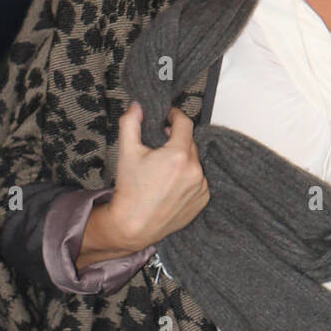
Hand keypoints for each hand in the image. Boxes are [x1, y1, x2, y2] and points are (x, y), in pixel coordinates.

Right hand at [77, 102, 208, 265]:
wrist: (134, 225)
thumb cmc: (130, 189)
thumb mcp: (127, 152)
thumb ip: (131, 123)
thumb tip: (137, 105)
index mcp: (179, 155)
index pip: (185, 123)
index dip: (175, 116)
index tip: (167, 117)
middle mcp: (195, 170)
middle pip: (189, 143)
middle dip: (176, 140)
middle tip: (159, 146)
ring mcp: (201, 186)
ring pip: (194, 162)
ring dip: (183, 160)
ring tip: (163, 169)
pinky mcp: (203, 200)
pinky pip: (199, 180)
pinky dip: (188, 177)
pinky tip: (171, 184)